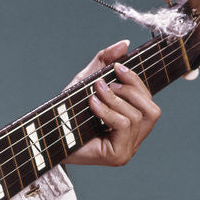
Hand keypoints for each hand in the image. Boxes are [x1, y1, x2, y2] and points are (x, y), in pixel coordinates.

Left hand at [64, 40, 160, 166]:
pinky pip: (124, 125)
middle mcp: (134, 139)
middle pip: (152, 110)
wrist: (46, 135)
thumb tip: (124, 44)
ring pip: (137, 117)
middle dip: (131, 90)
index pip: (149, 102)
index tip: (117, 67)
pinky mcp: (118, 156)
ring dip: (114, 99)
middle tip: (105, 84)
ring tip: (96, 92)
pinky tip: (92, 104)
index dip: (137, 82)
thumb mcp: (86, 81)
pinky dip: (108, 110)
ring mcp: (128, 150)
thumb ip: (104, 62)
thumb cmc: (67, 111)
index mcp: (132, 124)